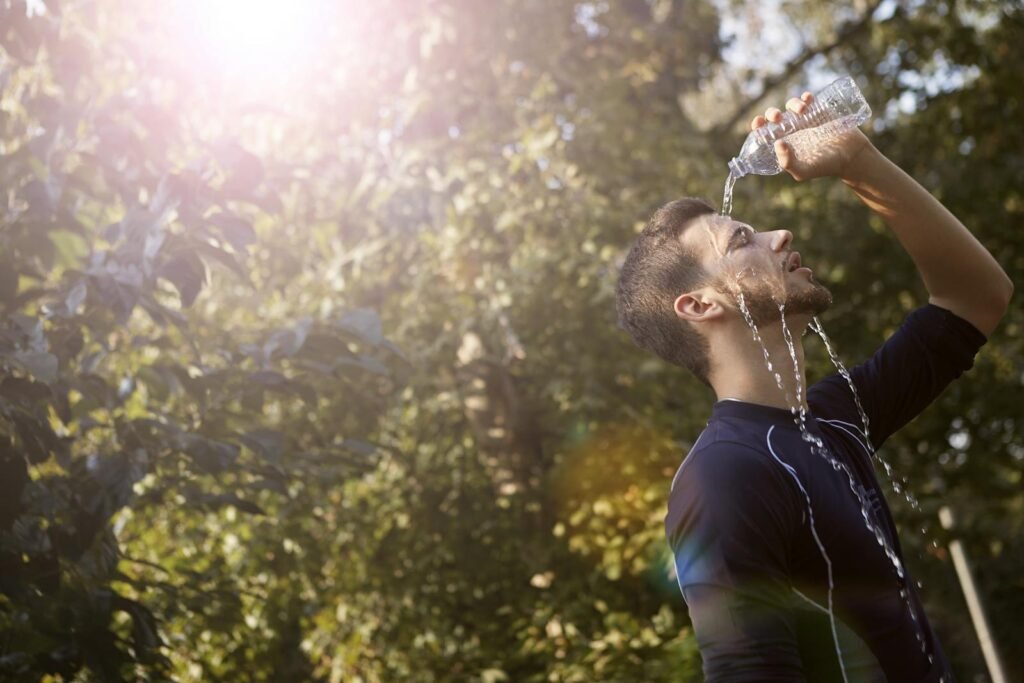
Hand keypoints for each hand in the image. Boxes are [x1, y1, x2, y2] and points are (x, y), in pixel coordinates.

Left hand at [750, 92, 872, 180]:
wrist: (851, 156)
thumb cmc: (825, 166)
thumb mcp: (803, 171)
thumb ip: (788, 162)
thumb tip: (777, 143)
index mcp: (784, 143)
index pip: (764, 132)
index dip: (758, 125)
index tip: (758, 123)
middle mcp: (792, 130)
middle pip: (774, 116)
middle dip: (772, 113)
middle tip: (778, 118)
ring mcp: (806, 119)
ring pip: (791, 105)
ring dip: (792, 104)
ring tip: (802, 110)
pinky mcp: (820, 110)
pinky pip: (808, 99)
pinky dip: (805, 96)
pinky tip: (807, 99)